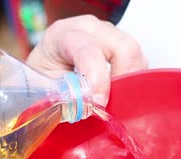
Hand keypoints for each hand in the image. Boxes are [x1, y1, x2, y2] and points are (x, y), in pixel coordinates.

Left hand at [27, 15, 146, 106]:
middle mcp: (88, 28)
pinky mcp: (120, 45)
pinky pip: (138, 61)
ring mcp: (107, 33)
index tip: (98, 104)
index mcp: (62, 35)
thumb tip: (90, 108)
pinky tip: (118, 94)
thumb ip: (69, 98)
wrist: (42, 72)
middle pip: (124, 47)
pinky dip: (132, 81)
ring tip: (114, 101)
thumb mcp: (48, 90)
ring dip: (129, 82)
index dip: (98, 80)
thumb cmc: (42, 81)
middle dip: (123, 80)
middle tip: (114, 105)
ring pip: (135, 55)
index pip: (88, 51)